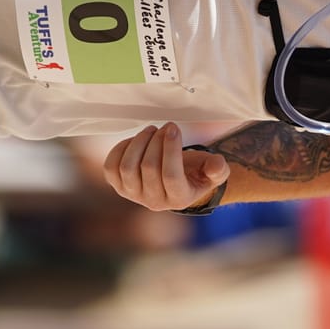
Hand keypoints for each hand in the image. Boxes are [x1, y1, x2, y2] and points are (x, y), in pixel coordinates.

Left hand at [102, 123, 229, 211]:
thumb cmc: (196, 172)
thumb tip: (216, 165)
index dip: (170, 149)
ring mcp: (134, 195)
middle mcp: (155, 201)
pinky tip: (136, 141)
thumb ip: (218, 168)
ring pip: (127, 167)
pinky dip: (121, 150)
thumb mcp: (214, 171)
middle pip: (149, 168)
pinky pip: (111, 168)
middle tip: (166, 127)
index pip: (171, 176)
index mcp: (179, 198)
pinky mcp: (119, 186)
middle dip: (156, 141)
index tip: (173, 127)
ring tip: (151, 130)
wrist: (177, 181)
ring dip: (138, 142)